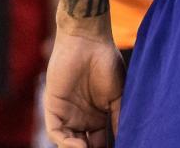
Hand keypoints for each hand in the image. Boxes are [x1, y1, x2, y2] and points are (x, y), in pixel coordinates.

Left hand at [45, 30, 124, 147]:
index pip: (99, 142)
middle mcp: (81, 118)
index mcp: (97, 116)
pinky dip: (65, 143)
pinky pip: (55, 132)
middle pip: (83, 145)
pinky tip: (79, 146)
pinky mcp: (52, 108)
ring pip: (68, 142)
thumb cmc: (107, 63)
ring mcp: (66, 114)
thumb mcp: (118, 95)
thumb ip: (118, 118)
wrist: (88, 42)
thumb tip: (127, 137)